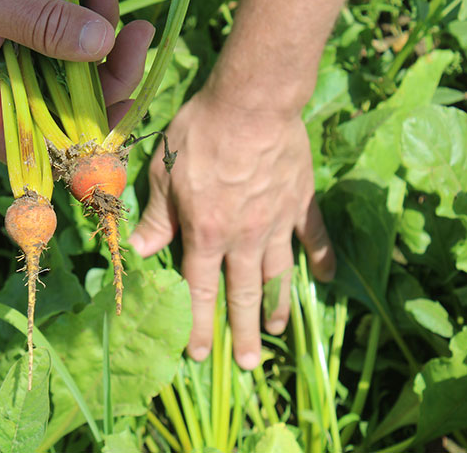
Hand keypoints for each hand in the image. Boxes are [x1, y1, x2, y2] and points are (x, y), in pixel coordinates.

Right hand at [0, 0, 152, 157]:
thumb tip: (103, 43)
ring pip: (63, 75)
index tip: (133, 88)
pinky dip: (72, 20)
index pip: (48, 145)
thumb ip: (43, 24)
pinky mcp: (5, 57)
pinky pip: (51, 51)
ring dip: (93, 32)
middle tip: (135, 26)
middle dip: (106, 67)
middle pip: (65, 109)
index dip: (96, 125)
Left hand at [128, 88, 334, 368]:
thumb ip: (156, 218)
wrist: (251, 103)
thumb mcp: (163, 174)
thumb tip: (139, 254)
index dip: (198, 324)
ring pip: (278, 273)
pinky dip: (321, 257)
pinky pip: (313, 236)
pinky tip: (327, 276)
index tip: (199, 354)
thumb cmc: (199, 134)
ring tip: (275, 331)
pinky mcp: (301, 201)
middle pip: (243, 293)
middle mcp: (243, 237)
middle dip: (242, 331)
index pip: (199, 288)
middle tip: (248, 364)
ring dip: (276, 304)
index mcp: (206, 233)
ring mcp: (277, 221)